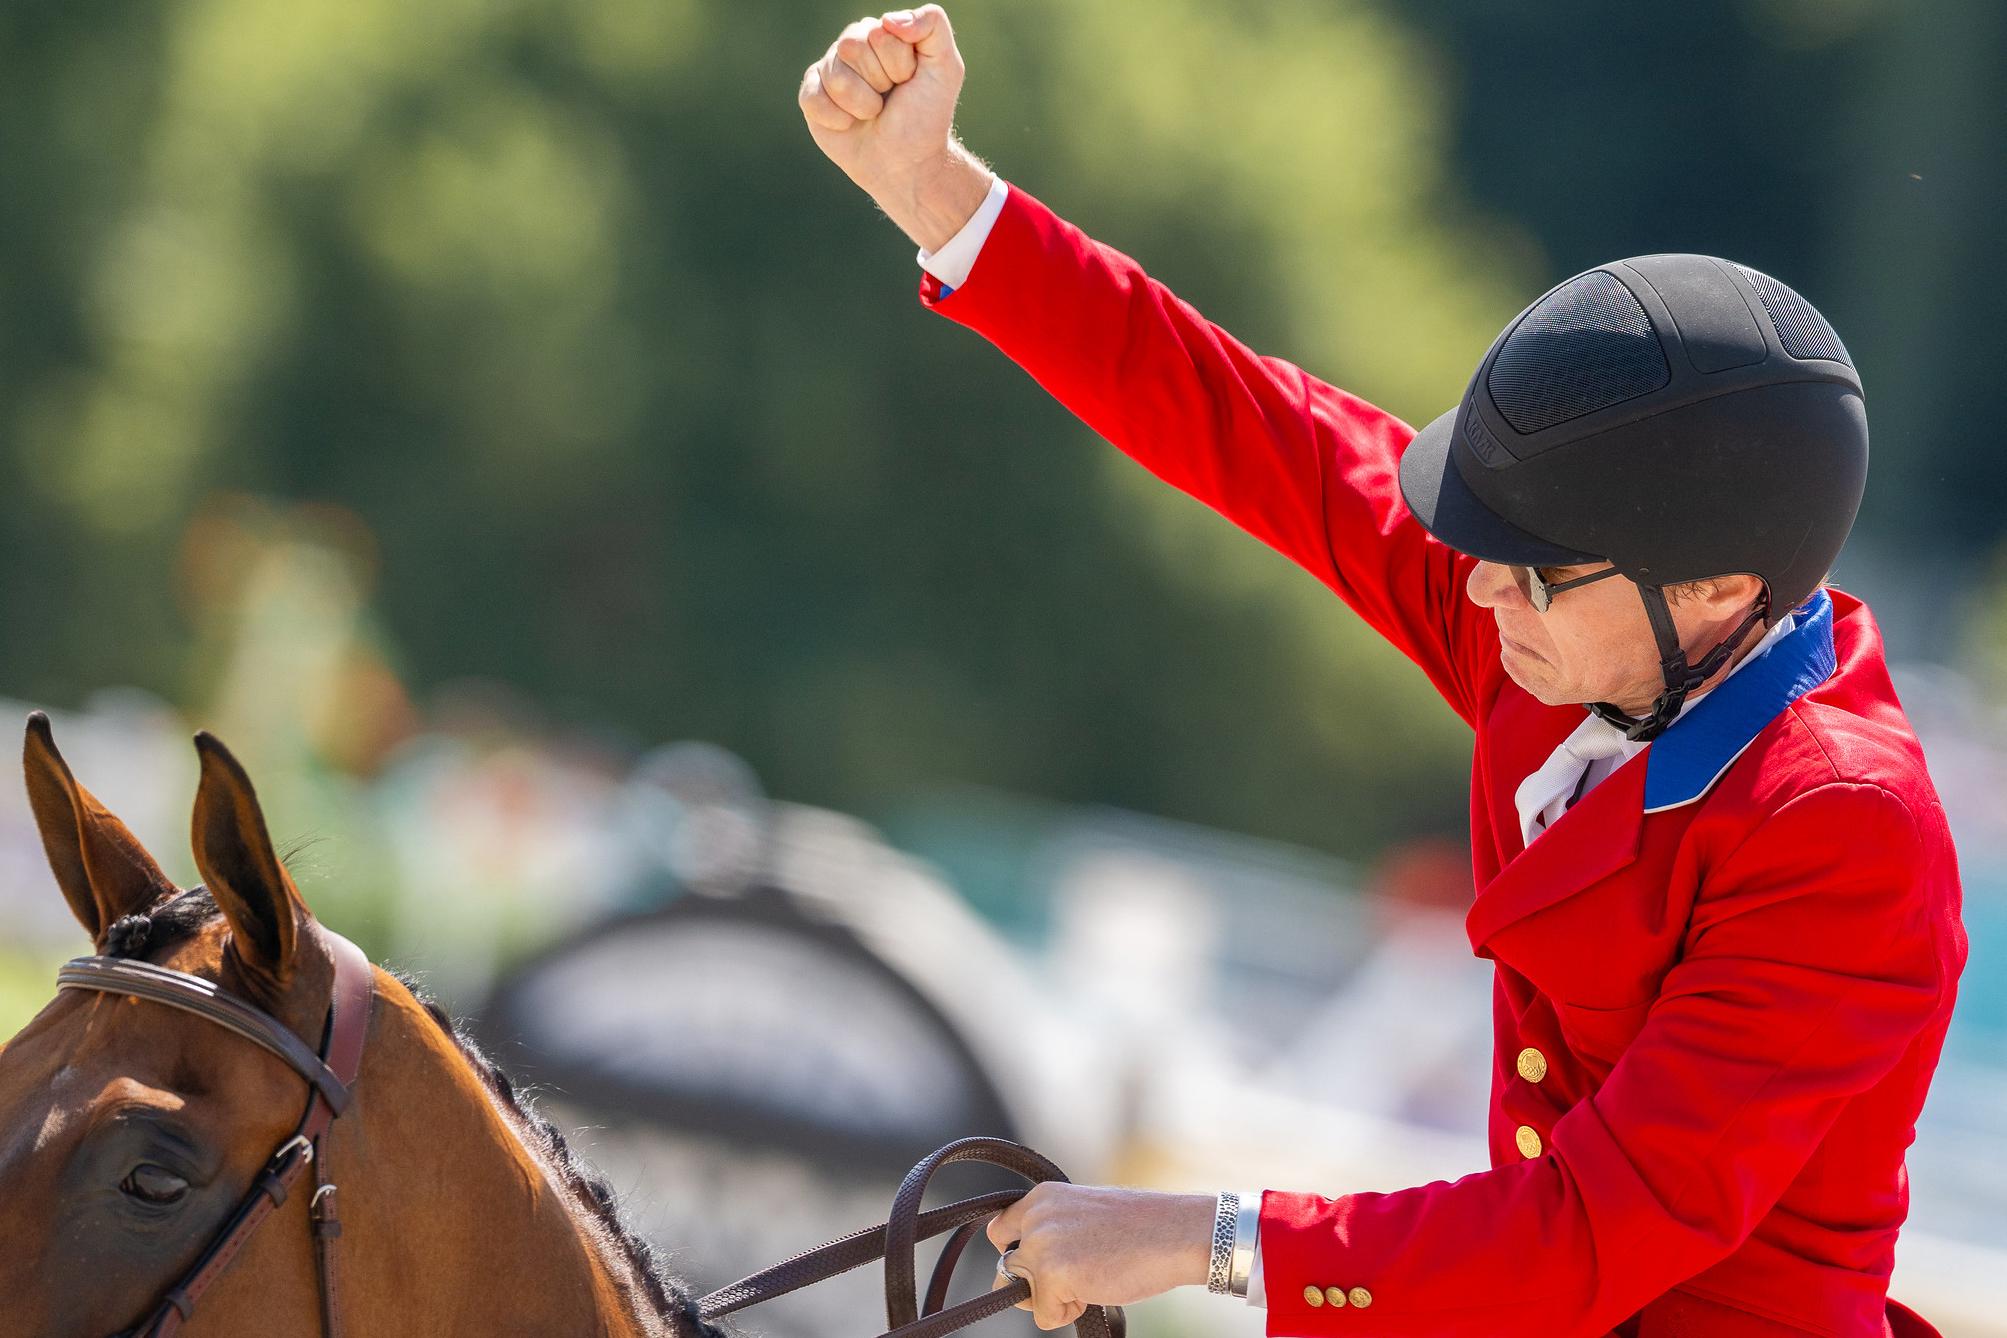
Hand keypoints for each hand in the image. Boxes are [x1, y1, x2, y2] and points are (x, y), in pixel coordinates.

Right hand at [798, 7, 991, 251]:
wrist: (906, 163)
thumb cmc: (924, 116)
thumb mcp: (946, 67)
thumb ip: (932, 25)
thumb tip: (888, 20)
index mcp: (883, 32)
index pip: (880, 33)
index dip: (898, 65)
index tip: (909, 81)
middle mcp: (853, 44)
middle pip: (851, 47)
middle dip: (878, 83)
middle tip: (889, 99)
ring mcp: (829, 69)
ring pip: (835, 77)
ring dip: (861, 105)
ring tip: (872, 114)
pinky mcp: (811, 95)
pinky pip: (813, 98)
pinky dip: (837, 120)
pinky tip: (849, 125)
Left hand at [985, 1184, 1216, 1330]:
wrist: (1174, 1232)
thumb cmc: (1142, 1228)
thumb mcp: (1086, 1214)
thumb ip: (1054, 1229)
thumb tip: (1027, 1266)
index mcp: (1043, 1196)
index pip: (1001, 1230)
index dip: (1018, 1253)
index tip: (1041, 1265)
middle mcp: (1035, 1216)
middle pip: (1004, 1265)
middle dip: (1030, 1283)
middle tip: (1070, 1280)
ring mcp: (1041, 1243)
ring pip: (1019, 1292)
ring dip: (1050, 1298)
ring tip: (1088, 1283)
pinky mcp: (1052, 1272)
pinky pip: (1043, 1315)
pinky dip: (1068, 1314)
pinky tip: (1095, 1291)